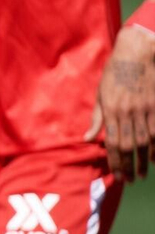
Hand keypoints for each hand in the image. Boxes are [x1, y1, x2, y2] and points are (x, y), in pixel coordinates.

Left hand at [86, 25, 154, 178]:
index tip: (117, 175)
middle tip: (130, 179)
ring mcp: (145, 109)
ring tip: (142, 174)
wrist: (137, 54)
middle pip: (130, 146)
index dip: (115, 162)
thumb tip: (88, 139)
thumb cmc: (114, 74)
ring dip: (144, 161)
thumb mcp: (100, 94)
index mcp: (111, 110)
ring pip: (146, 142)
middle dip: (130, 166)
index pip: (113, 144)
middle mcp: (128, 112)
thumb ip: (96, 119)